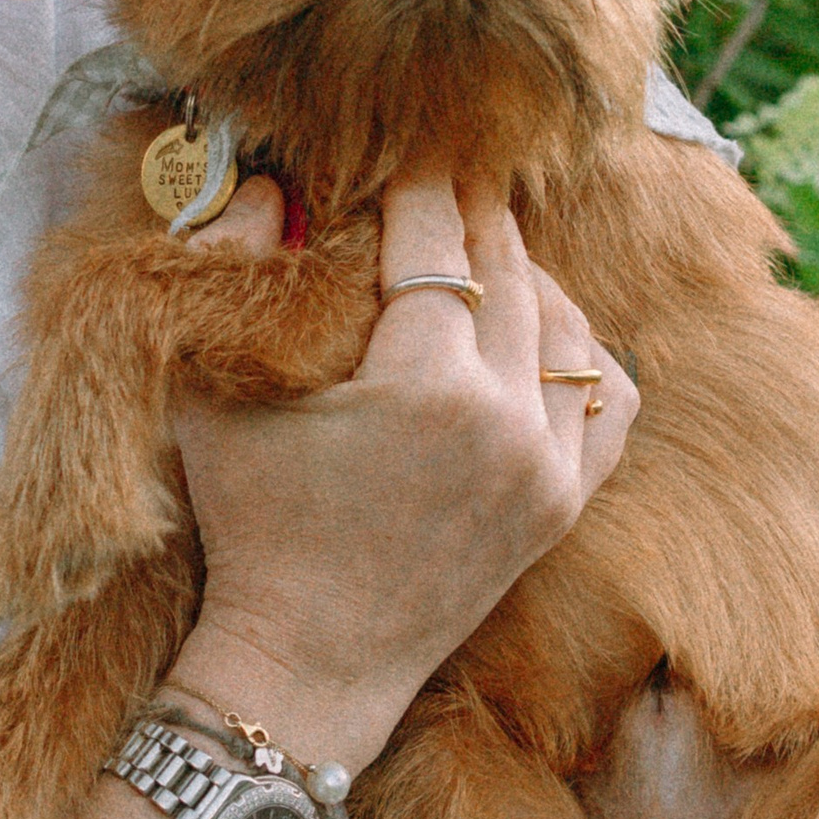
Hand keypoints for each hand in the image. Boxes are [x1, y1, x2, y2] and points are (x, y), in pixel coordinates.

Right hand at [168, 173, 636, 776]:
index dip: (417, 188)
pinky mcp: (563, 505)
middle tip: (449, 175)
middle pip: (508, 272)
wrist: (309, 665)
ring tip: (486, 247)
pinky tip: (544, 330)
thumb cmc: (250, 531)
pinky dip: (582, 354)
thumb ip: (228, 280)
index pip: (435, 244)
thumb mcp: (212, 403)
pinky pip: (606, 400)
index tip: (403, 153)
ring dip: (529, 276)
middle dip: (474, 216)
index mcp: (424, 385)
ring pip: (566, 327)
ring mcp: (546, 467)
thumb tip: (258, 187)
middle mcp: (504, 419)